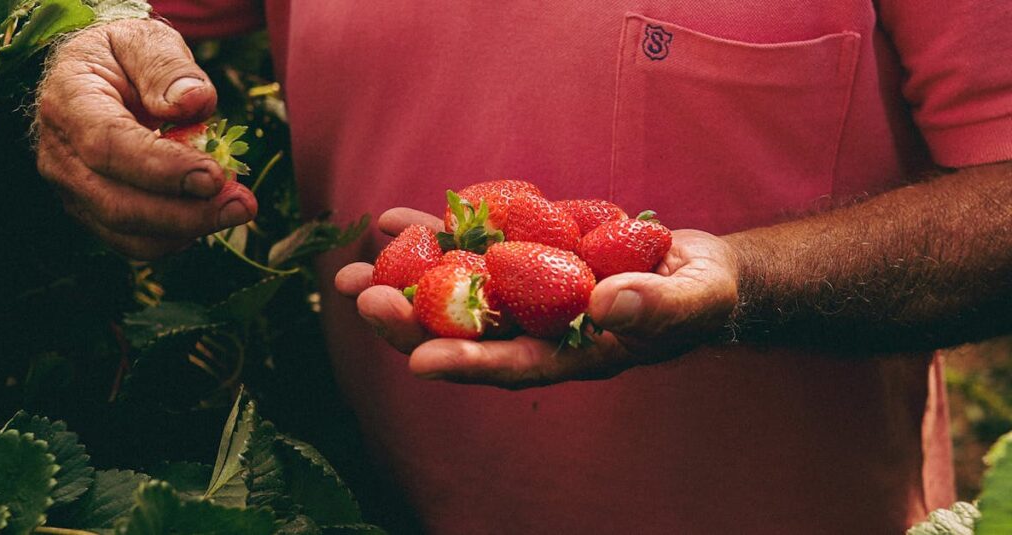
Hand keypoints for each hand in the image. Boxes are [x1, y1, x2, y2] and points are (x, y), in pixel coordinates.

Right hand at [35, 19, 256, 259]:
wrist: (98, 77)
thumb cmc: (124, 57)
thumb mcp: (143, 40)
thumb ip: (167, 68)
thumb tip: (194, 102)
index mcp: (69, 102)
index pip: (109, 145)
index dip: (164, 168)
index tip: (215, 175)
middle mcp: (61, 154)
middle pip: (118, 204)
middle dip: (186, 214)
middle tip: (242, 205)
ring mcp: (73, 189)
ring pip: (127, 234)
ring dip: (188, 230)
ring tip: (236, 208)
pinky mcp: (93, 212)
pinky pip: (135, 243)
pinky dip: (178, 236)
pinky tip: (210, 213)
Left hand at [336, 208, 740, 388]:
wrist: (694, 267)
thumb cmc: (701, 294)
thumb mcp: (694, 299)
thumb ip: (656, 308)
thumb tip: (606, 307)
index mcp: (575, 353)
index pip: (517, 364)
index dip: (472, 362)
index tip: (421, 360)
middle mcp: (539, 328)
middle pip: (468, 331)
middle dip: (412, 320)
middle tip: (359, 301)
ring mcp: (526, 291)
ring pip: (456, 290)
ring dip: (402, 279)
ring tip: (347, 269)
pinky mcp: (524, 254)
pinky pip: (471, 245)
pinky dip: (435, 233)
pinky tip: (393, 220)